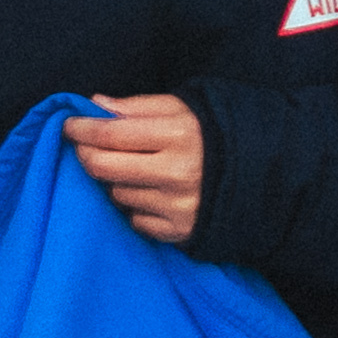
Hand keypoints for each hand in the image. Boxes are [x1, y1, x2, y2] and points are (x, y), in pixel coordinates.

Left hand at [59, 93, 207, 245]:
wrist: (267, 177)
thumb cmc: (218, 136)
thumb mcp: (185, 109)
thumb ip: (138, 107)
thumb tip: (96, 105)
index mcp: (179, 135)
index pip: (111, 134)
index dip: (82, 128)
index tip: (69, 124)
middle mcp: (177, 173)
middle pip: (104, 167)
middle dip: (86, 154)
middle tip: (85, 146)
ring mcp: (177, 206)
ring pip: (118, 194)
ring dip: (117, 181)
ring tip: (138, 170)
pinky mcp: (180, 231)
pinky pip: (136, 220)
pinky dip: (138, 207)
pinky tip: (155, 194)